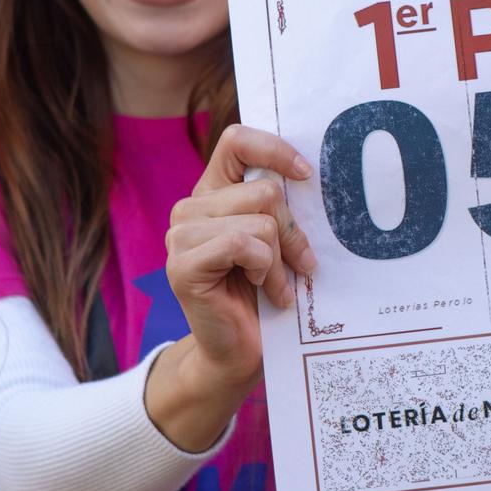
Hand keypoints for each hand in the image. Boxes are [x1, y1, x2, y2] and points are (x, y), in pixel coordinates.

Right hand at [152, 126, 317, 449]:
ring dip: (279, 259)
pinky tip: (264, 290)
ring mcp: (180, 235)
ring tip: (275, 284)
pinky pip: (242, 244)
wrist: (241, 351)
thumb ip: (280, 207)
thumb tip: (309, 176)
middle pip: (264, 190)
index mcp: (214, 192)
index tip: (305, 175)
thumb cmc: (266, 294)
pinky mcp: (182, 264)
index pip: (237, 140)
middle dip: (290, 232)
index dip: (275, 149)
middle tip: (296, 264)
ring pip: (259, 219)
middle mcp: (191, 207)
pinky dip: (265, 269)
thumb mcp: (278, 240)